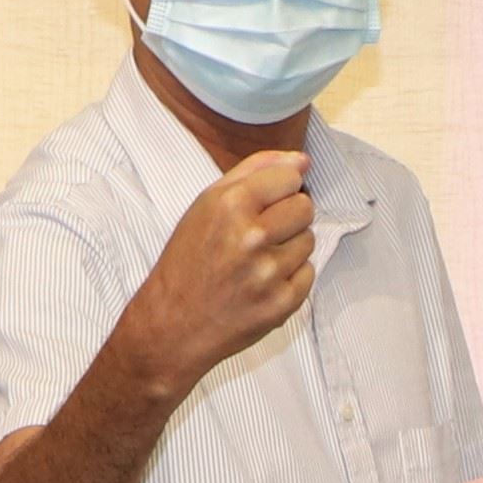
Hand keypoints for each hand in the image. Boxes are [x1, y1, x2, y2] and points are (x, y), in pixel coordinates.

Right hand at [124, 149, 315, 394]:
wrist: (173, 323)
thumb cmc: (189, 258)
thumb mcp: (208, 202)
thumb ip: (255, 171)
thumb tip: (302, 160)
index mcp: (230, 205)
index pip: (290, 177)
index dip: (278, 190)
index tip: (262, 204)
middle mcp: (252, 237)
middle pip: (305, 207)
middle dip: (288, 216)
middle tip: (259, 234)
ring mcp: (269, 273)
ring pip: (309, 240)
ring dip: (289, 247)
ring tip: (256, 260)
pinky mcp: (282, 303)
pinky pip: (308, 273)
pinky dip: (290, 277)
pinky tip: (262, 282)